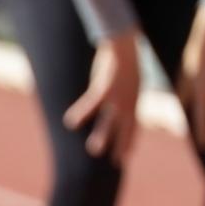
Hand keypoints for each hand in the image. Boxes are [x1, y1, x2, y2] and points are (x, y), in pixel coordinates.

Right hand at [64, 31, 141, 165]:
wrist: (124, 43)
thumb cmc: (125, 59)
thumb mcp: (129, 77)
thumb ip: (124, 91)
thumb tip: (118, 97)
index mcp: (135, 99)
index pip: (134, 126)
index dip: (130, 141)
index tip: (126, 157)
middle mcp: (129, 100)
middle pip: (126, 127)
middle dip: (122, 144)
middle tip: (117, 162)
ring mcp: (118, 95)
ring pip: (110, 120)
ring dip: (102, 135)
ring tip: (94, 150)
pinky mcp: (104, 87)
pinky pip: (91, 104)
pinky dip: (81, 113)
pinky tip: (69, 122)